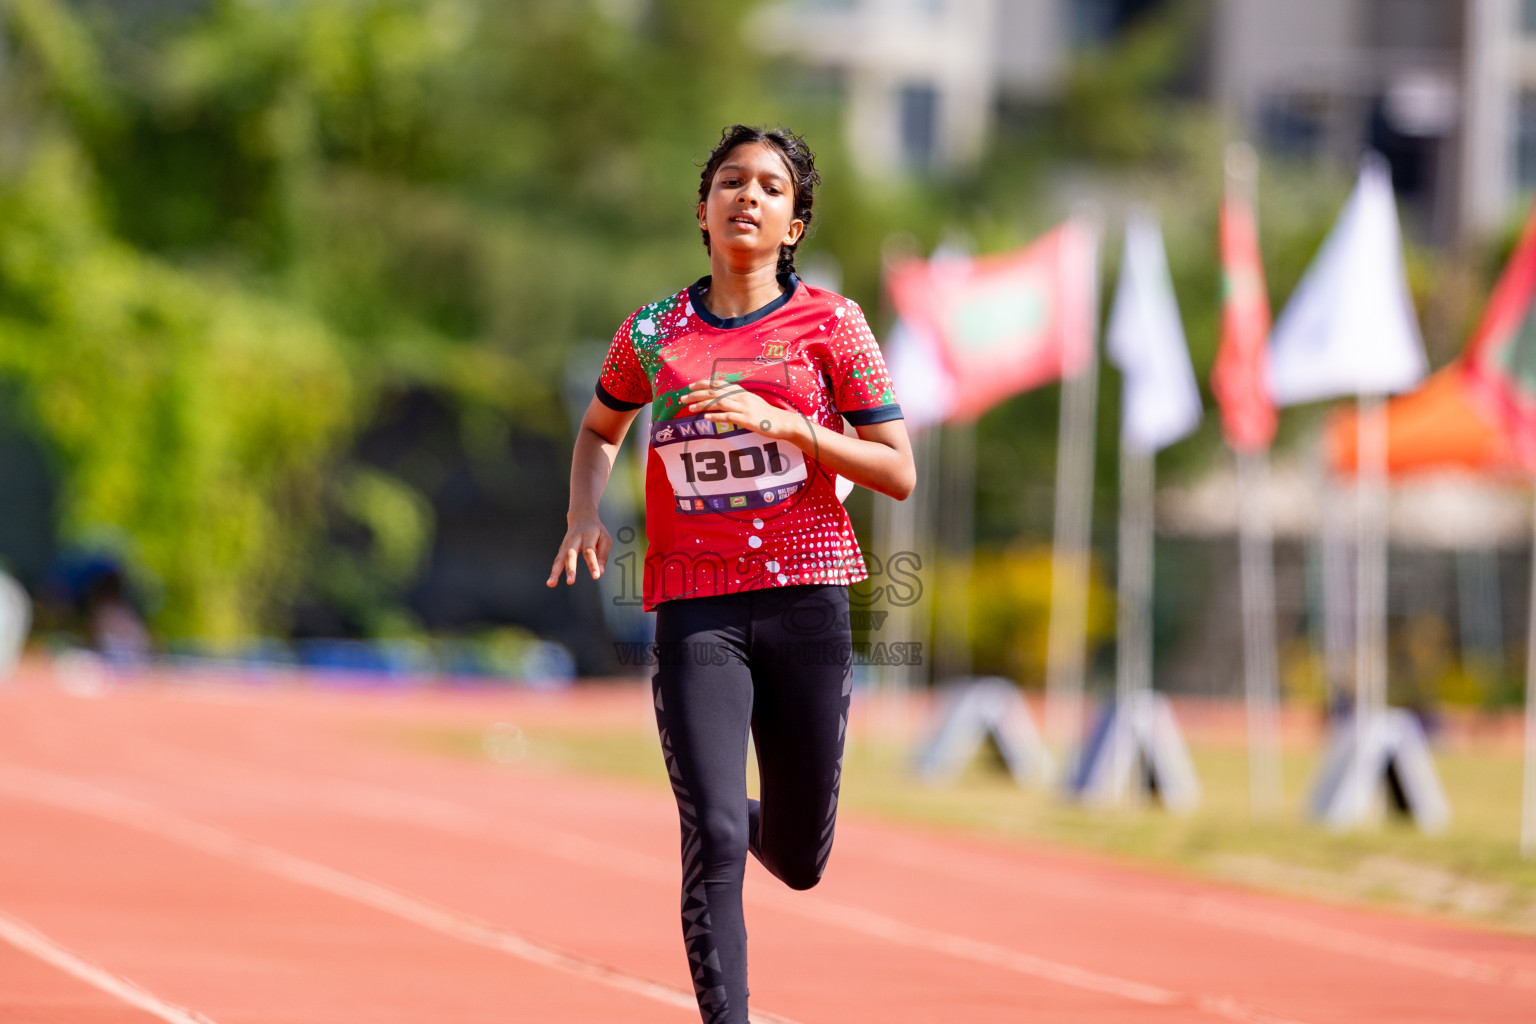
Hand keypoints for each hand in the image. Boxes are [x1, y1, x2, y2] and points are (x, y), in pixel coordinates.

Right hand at [546, 514, 610, 585]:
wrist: (581, 516)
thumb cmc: (596, 530)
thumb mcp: (605, 538)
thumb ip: (603, 554)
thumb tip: (601, 571)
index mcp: (588, 535)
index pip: (590, 551)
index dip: (593, 564)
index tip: (596, 576)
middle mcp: (574, 539)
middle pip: (571, 554)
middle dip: (570, 569)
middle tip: (570, 582)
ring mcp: (566, 544)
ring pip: (560, 558)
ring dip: (555, 572)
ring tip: (551, 584)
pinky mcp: (562, 548)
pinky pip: (557, 560)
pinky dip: (554, 571)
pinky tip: (551, 582)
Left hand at [682, 377, 804, 442]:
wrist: (782, 422)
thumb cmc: (765, 415)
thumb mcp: (750, 402)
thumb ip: (736, 400)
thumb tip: (721, 401)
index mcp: (741, 392)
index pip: (719, 383)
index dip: (703, 383)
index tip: (690, 386)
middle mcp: (741, 396)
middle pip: (715, 392)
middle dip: (697, 394)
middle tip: (682, 398)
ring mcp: (744, 407)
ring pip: (719, 402)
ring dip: (703, 404)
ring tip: (689, 407)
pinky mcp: (747, 419)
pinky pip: (729, 416)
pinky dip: (716, 416)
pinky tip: (706, 418)